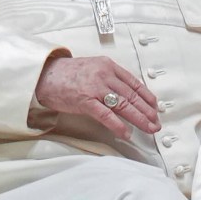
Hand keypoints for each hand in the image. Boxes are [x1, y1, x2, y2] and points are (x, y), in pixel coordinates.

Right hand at [34, 54, 161, 135]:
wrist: (43, 75)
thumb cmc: (67, 74)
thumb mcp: (92, 68)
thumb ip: (109, 78)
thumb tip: (126, 94)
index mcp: (108, 66)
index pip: (134, 83)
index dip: (147, 96)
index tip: (155, 107)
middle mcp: (104, 75)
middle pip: (132, 95)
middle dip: (147, 110)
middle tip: (156, 122)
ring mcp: (95, 88)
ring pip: (123, 105)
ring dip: (139, 119)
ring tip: (149, 128)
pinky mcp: (85, 101)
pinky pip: (106, 115)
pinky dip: (118, 125)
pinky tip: (126, 133)